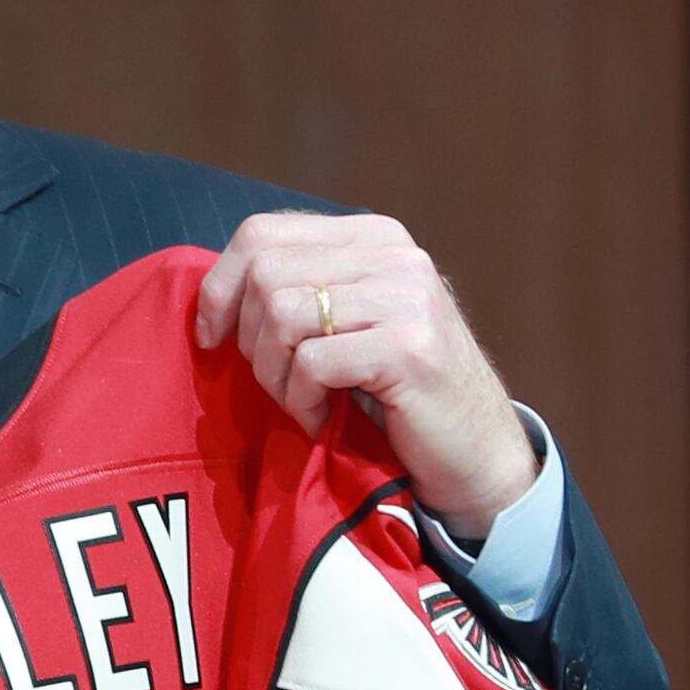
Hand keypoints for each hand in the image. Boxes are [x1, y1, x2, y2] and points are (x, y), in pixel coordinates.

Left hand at [192, 211, 540, 534]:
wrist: (478, 457)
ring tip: (304, 403)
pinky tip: (323, 420)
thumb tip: (212, 290)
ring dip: (275, 375)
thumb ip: (299, 290)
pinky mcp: (407, 347)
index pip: (262, 232)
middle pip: (265, 274)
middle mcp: (393, 254)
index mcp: (371, 236)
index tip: (211, 337)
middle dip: (250, 341)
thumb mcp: (346, 324)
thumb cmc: (397, 395)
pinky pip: (311, 362)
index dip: (220, 286)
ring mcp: (405, 297)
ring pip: (282, 315)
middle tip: (278, 385)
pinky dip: (302, 401)